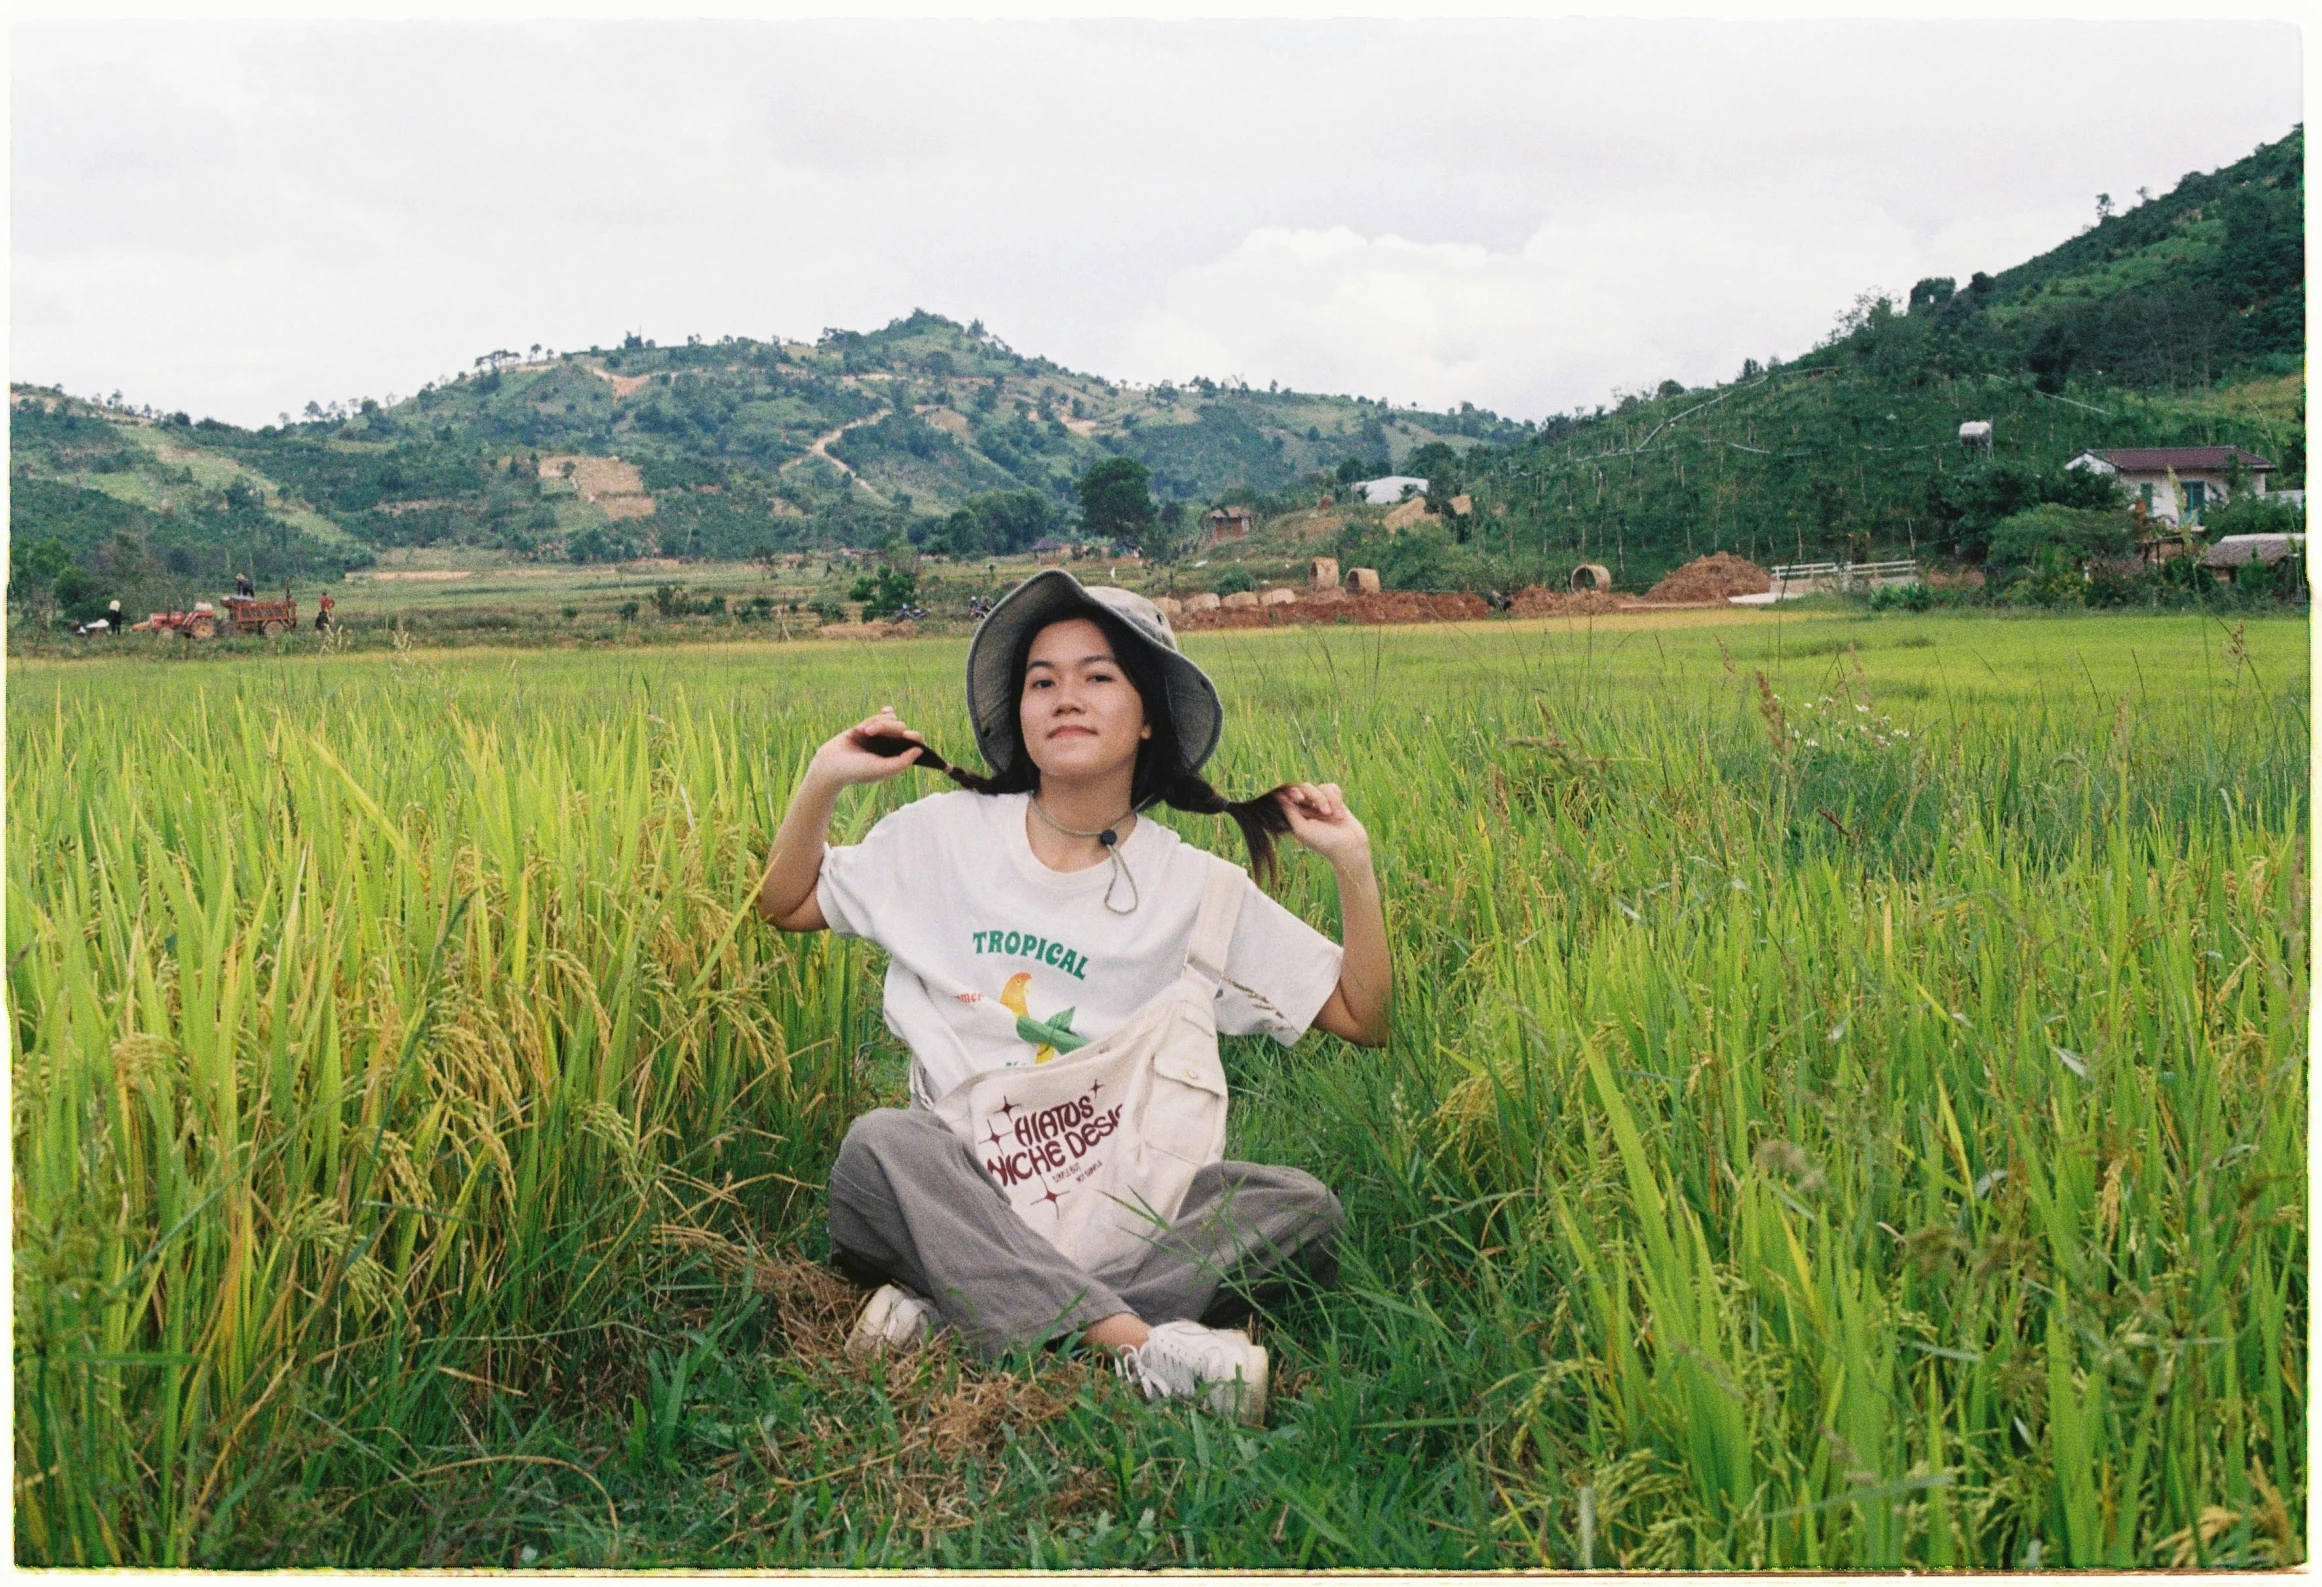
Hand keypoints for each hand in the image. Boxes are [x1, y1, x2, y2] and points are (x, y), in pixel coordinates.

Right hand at [809, 706, 925, 787]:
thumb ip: (902, 762)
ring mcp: (882, 736)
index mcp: (897, 759)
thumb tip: (920, 749)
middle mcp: (892, 747)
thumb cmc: (857, 771)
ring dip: (877, 723)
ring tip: (864, 731)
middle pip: (901, 728)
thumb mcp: (881, 769)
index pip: (915, 745)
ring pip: (891, 719)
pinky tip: (869, 722)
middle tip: (870, 733)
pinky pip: (880, 716)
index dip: (915, 738)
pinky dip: (873, 719)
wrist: (831, 764)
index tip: (907, 735)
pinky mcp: (870, 728)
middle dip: (887, 728)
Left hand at [1277, 782, 1369, 867]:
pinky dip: (1337, 799)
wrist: (1350, 847)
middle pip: (1306, 787)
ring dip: (1330, 801)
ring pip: (1322, 787)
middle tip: (1326, 812)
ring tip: (1336, 817)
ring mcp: (1322, 804)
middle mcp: (1307, 808)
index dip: (1293, 791)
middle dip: (1317, 798)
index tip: (1299, 798)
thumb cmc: (1324, 841)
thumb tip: (1277, 795)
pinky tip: (1341, 812)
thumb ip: (1289, 812)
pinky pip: (1332, 788)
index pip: (1290, 795)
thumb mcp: (1302, 829)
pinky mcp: (1335, 802)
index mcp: (1296, 815)